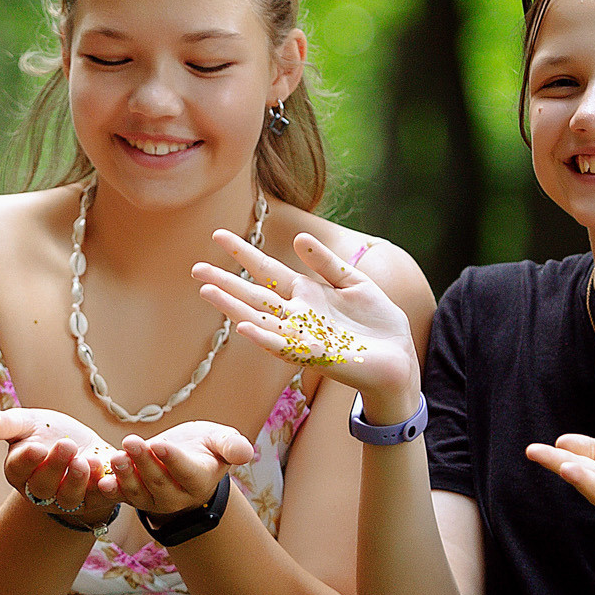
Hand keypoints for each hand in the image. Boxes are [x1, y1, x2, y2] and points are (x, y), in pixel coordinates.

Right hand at [0, 407, 126, 527]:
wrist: (84, 445)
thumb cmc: (50, 433)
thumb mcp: (29, 423)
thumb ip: (6, 425)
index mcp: (19, 471)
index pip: (18, 469)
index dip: (27, 460)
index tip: (35, 447)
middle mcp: (40, 491)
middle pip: (44, 486)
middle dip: (55, 467)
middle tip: (66, 445)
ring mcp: (67, 498)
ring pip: (69, 497)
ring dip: (78, 480)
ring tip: (86, 460)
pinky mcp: (93, 500)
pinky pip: (98, 498)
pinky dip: (104, 489)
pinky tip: (109, 473)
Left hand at [105, 421, 256, 516]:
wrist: (186, 461)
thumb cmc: (204, 447)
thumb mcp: (220, 441)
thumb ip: (231, 446)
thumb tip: (246, 453)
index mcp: (199, 479)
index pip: (186, 471)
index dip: (173, 460)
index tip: (160, 445)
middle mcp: (177, 496)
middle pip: (158, 481)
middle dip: (143, 462)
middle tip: (131, 442)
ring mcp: (154, 501)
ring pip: (138, 492)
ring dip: (125, 476)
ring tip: (115, 456)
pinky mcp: (135, 498)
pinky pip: (122, 497)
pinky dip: (111, 491)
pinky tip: (101, 482)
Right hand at [197, 228, 416, 410]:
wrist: (399, 359)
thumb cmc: (377, 324)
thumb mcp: (354, 283)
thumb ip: (327, 263)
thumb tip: (299, 238)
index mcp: (307, 294)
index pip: (268, 270)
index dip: (243, 253)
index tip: (219, 236)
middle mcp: (298, 315)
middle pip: (254, 294)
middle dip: (226, 282)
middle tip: (195, 268)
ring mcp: (302, 335)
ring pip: (260, 319)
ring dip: (233, 307)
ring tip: (207, 291)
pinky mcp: (314, 355)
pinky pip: (282, 346)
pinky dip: (263, 337)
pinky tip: (243, 327)